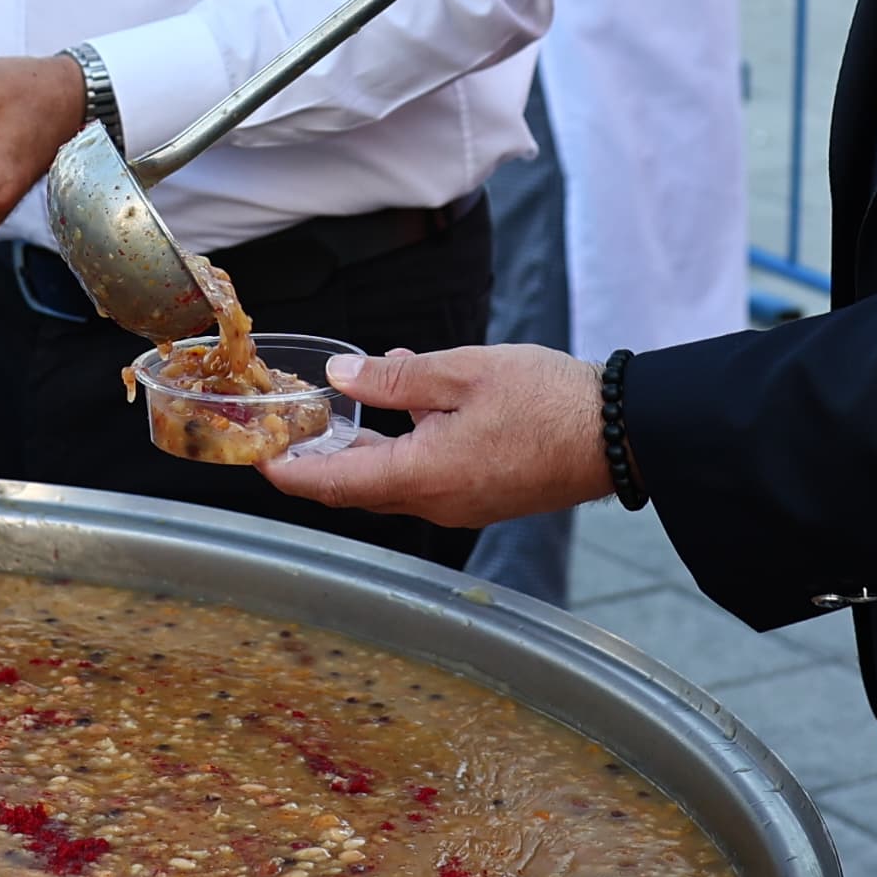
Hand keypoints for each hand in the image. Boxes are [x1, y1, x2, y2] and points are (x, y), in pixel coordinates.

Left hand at [264, 345, 608, 526]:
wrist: (619, 433)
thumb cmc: (549, 401)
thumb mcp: (464, 372)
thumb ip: (396, 380)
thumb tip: (342, 380)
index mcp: (423, 476)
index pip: (334, 486)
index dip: (290, 473)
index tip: (258, 460)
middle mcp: (437, 503)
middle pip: (359, 489)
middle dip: (319, 462)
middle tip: (287, 431)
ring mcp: (462, 505)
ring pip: (392, 485)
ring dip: (361, 455)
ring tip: (336, 414)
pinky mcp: (483, 497)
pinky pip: (425, 480)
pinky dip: (400, 452)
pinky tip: (404, 410)